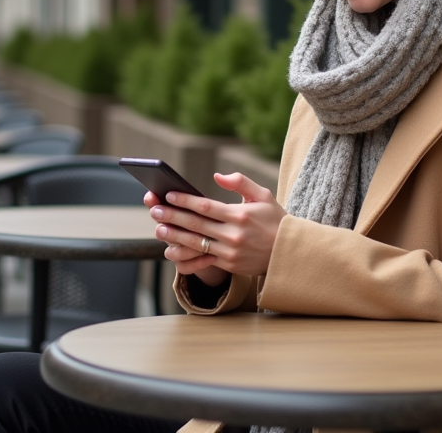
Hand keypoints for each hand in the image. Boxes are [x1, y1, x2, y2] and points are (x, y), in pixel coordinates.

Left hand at [147, 172, 285, 284]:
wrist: (288, 253)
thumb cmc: (275, 220)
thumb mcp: (263, 195)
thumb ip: (240, 182)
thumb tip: (217, 176)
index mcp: (240, 215)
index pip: (206, 206)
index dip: (185, 200)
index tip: (169, 194)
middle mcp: (233, 235)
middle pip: (196, 224)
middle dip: (172, 216)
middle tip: (154, 210)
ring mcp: (230, 252)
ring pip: (195, 243)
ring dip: (174, 236)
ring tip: (159, 228)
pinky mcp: (229, 265)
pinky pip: (202, 259)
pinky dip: (186, 253)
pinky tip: (172, 248)